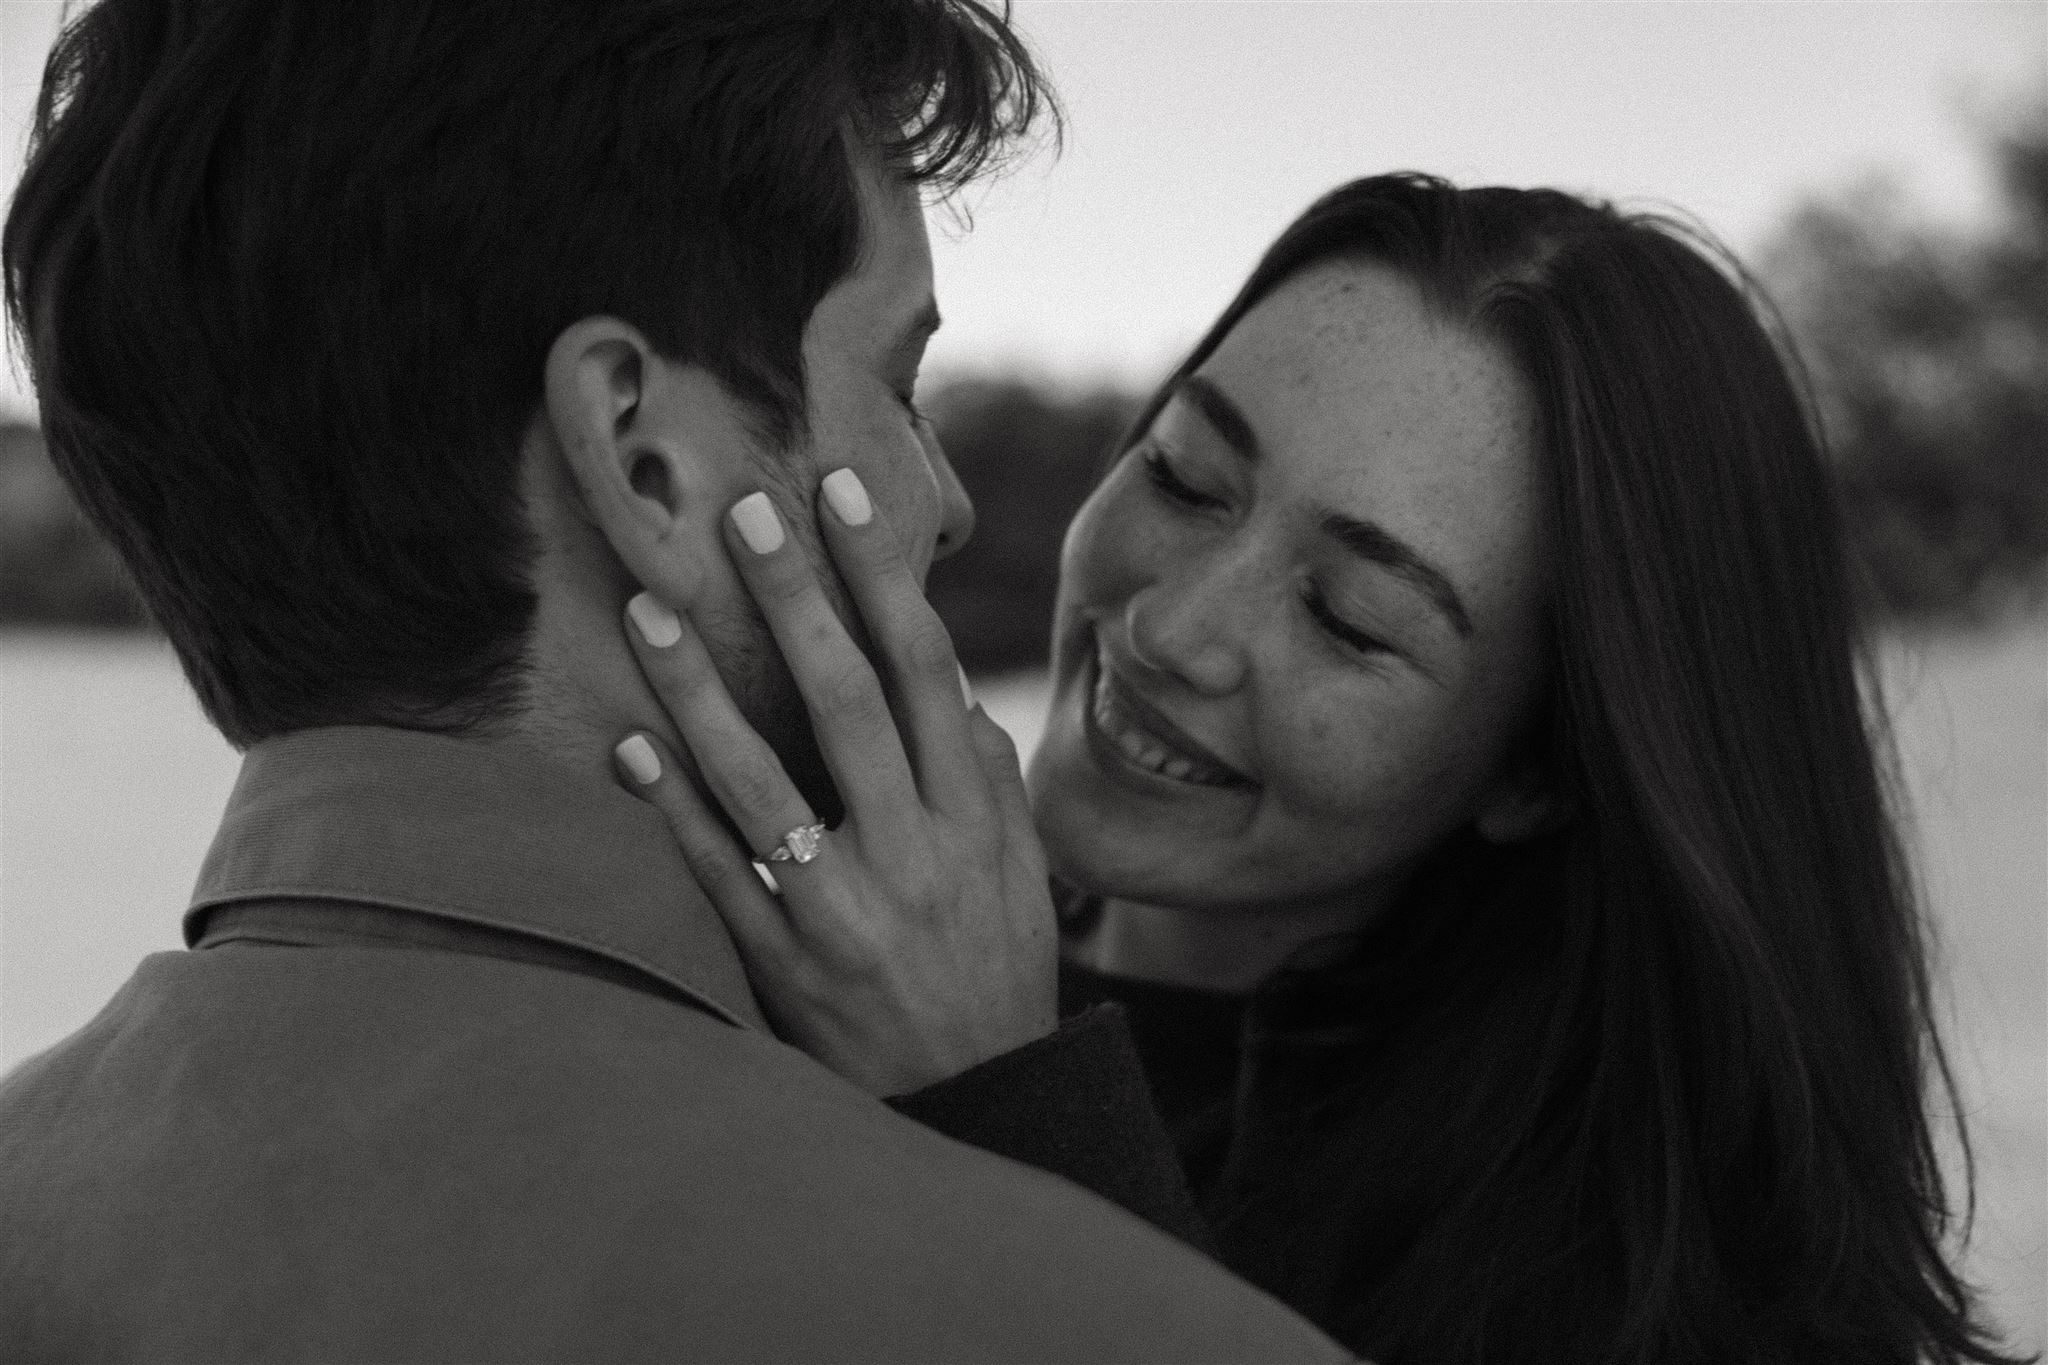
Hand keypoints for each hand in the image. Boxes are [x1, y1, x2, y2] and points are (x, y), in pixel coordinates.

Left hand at [611, 469, 1057, 1096]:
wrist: (975, 1105)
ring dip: (701, 691)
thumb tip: (948, 695)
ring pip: (763, 780)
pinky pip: (719, 874)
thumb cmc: (996, 977)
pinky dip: (672, 810)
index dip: (881, 577)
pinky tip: (628, 749)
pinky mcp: (786, 963)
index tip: (840, 494)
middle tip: (744, 513)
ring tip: (650, 612)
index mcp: (974, 817)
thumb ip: (990, 784)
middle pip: (847, 700)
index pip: (924, 669)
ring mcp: (845, 909)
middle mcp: (915, 852)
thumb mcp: (1020, 878)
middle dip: (795, 599)